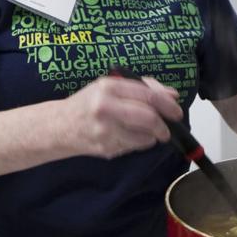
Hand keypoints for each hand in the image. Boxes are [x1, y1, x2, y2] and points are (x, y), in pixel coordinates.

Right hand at [64, 74, 182, 158]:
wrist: (60, 126)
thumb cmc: (88, 103)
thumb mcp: (111, 87)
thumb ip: (142, 88)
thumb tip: (172, 95)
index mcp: (109, 88)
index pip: (147, 95)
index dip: (167, 104)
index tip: (176, 111)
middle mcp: (105, 108)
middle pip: (148, 118)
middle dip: (163, 125)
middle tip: (167, 129)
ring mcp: (105, 131)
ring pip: (144, 136)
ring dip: (153, 136)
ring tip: (148, 132)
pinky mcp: (106, 148)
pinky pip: (134, 147)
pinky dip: (140, 143)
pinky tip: (131, 137)